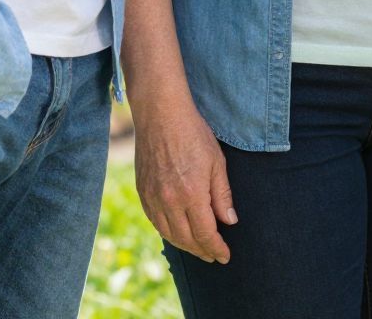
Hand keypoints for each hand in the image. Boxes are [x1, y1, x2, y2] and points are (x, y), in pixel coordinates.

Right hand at [134, 95, 237, 263]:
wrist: (161, 116)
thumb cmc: (193, 134)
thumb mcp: (216, 162)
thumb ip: (222, 195)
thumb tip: (229, 221)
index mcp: (191, 194)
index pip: (205, 233)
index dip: (216, 248)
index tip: (225, 256)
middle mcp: (169, 202)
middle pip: (186, 239)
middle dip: (202, 251)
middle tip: (213, 256)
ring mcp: (153, 198)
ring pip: (169, 234)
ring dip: (185, 246)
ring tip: (198, 249)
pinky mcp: (143, 193)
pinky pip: (155, 222)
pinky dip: (168, 233)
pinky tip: (177, 233)